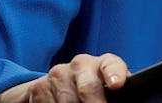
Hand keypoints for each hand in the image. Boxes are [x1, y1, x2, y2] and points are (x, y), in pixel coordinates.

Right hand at [0, 53, 128, 102]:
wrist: (58, 83)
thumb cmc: (93, 86)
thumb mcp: (107, 84)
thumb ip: (115, 90)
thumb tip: (121, 99)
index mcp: (103, 63)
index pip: (110, 65)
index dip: (114, 74)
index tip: (117, 85)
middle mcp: (81, 64)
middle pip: (88, 88)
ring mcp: (59, 73)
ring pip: (68, 102)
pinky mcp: (40, 86)